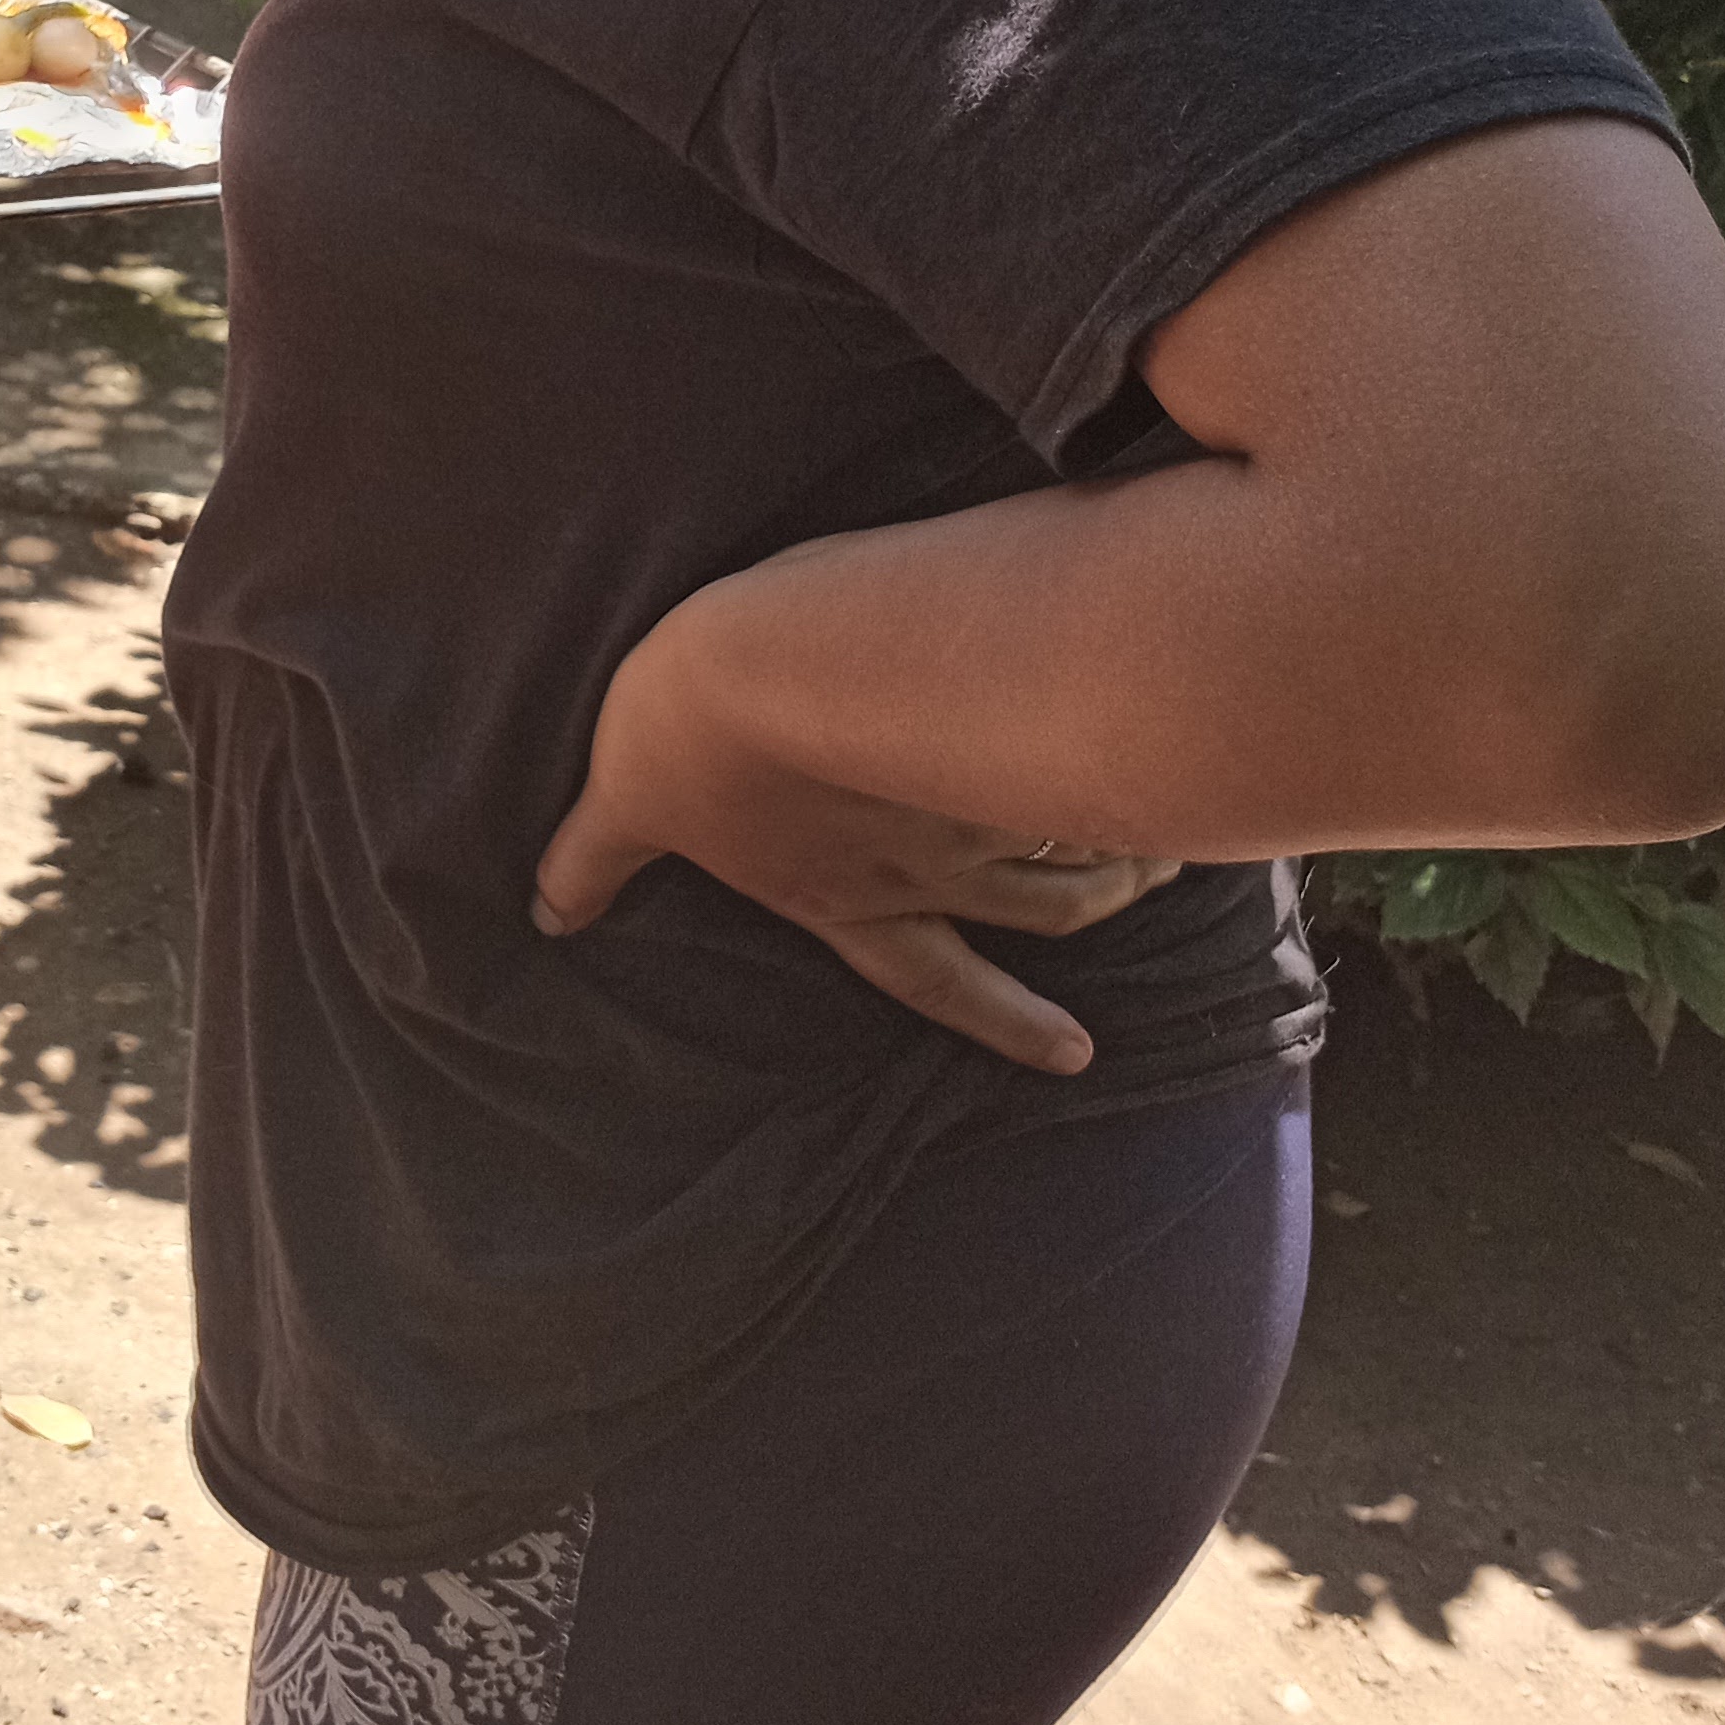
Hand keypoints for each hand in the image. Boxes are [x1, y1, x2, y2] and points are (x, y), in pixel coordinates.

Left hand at [532, 581, 1177, 1075]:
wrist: (746, 668)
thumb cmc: (676, 730)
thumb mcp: (623, 801)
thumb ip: (592, 859)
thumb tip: (546, 913)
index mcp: (843, 893)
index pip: (934, 977)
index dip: (1002, 1020)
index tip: (1072, 1056)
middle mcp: (927, 867)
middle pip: (1038, 909)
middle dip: (1093, 911)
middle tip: (1145, 915)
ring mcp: (980, 800)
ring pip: (1079, 842)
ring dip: (1130, 844)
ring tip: (1177, 831)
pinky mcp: (1003, 726)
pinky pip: (1088, 763)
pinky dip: (1139, 772)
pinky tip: (1178, 749)